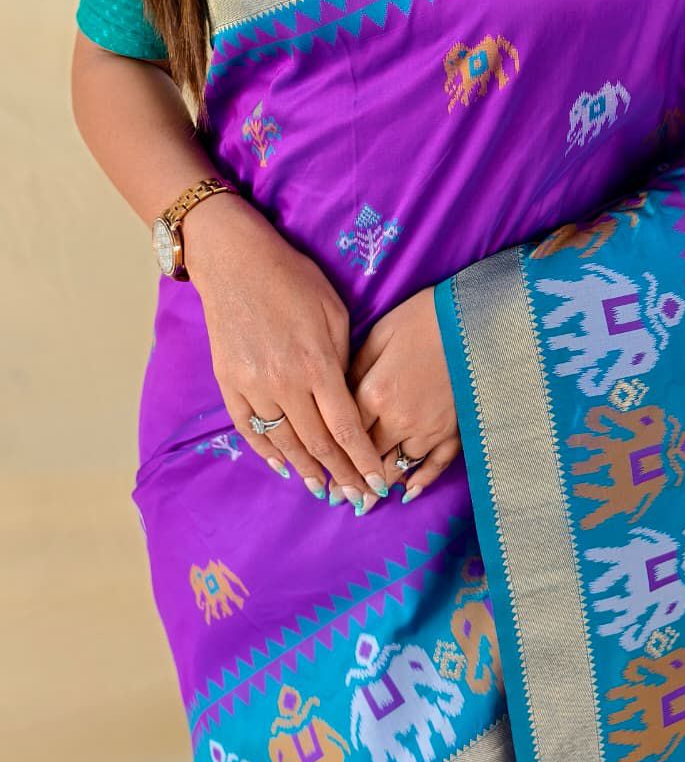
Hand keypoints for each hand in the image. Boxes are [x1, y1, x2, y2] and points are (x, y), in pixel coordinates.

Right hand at [185, 192, 388, 508]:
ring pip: (284, 443)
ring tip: (325, 491)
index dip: (363, 460)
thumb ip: (343, 359)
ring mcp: (253, 385)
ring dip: (308, 471)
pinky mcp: (229, 383)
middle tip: (358, 499)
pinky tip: (284, 467)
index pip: (346, 427)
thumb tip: (349, 397)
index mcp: (318, 364)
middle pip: (318, 444)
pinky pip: (250, 428)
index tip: (377, 484)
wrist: (234, 262)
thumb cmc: (293, 279)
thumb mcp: (333, 312)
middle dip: (342, 475)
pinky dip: (268, 452)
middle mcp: (285, 383)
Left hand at [347, 286, 461, 511]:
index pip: (345, 436)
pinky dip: (421, 480)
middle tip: (338, 498)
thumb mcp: (378, 336)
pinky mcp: (454, 429)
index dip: (332, 459)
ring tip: (364, 504)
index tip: (321, 478)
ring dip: (380, 487)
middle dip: (351, 481)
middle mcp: (400, 420)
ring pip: (397, 467)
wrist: (472, 317)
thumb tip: (337, 397)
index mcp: (375, 394)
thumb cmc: (421, 318)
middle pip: (368, 458)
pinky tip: (408, 492)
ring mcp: (430, 428)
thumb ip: (355, 371)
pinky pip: (435, 464)